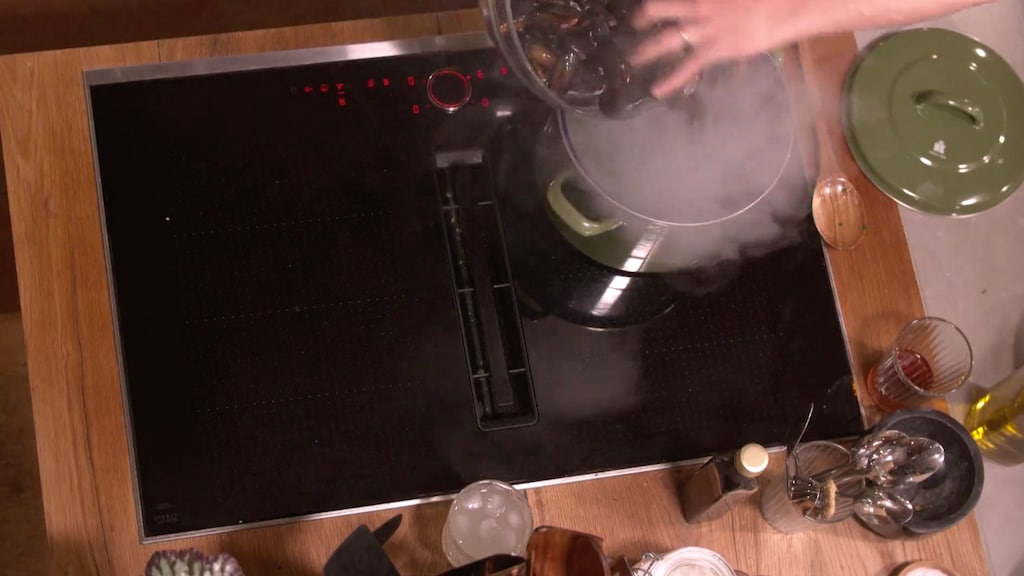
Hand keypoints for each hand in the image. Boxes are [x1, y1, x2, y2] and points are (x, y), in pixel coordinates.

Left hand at [628, 0, 794, 98]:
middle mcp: (700, 5)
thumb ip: (724, 0)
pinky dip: (671, 80)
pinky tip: (657, 90)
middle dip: (644, 16)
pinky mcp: (716, 49)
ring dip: (646, 50)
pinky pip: (688, 66)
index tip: (651, 5)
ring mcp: (706, 28)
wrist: (787, 5)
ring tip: (633, 59)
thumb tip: (721, 5)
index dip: (658, 3)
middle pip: (660, 9)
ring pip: (667, 39)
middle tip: (635, 23)